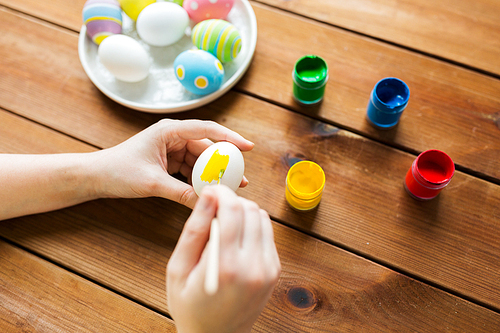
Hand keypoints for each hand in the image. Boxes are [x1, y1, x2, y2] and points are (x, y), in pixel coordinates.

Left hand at [93, 119, 253, 207]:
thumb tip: (206, 203)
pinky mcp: (170, 162)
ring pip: (201, 160)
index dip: (230, 137)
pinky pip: (192, 169)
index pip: (206, 129)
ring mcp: (173, 149)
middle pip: (208, 147)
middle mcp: (174, 136)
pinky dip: (201, 179)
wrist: (96, 177)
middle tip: (242, 179)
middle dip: (225, 163)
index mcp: (169, 130)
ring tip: (231, 188)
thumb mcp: (152, 183)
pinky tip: (210, 190)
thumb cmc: (118, 171)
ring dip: (214, 173)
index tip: (248, 147)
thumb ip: (181, 193)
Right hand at [166, 185, 280, 332]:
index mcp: (227, 267)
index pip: (234, 210)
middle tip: (213, 210)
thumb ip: (195, 229)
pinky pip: (267, 233)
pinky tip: (236, 239)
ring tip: (224, 226)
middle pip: (251, 209)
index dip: (221, 193)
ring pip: (262, 217)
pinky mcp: (274, 271)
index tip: (209, 191)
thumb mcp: (178, 269)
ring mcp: (268, 269)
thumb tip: (209, 195)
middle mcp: (254, 267)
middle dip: (231, 202)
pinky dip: (252, 227)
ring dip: (243, 213)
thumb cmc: (190, 306)